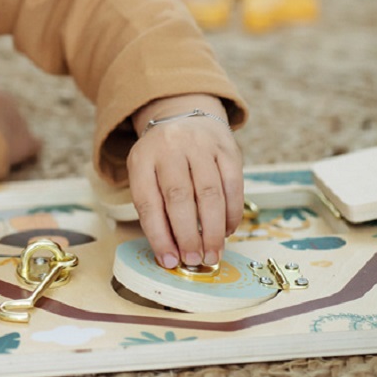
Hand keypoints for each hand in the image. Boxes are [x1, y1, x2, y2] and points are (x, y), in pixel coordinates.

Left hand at [127, 94, 242, 269]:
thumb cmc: (163, 159)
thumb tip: (172, 253)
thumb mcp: (147, 175)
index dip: (159, 236)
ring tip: (213, 253)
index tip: (169, 261)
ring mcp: (200, 145)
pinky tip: (228, 230)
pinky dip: (232, 213)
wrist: (185, 115)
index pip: (148, 202)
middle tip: (195, 260)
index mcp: (142, 158)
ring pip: (209, 192)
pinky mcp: (227, 147)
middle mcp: (170, 147)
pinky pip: (233, 185)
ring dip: (213, 230)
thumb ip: (155, 209)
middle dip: (188, 235)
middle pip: (179, 197)